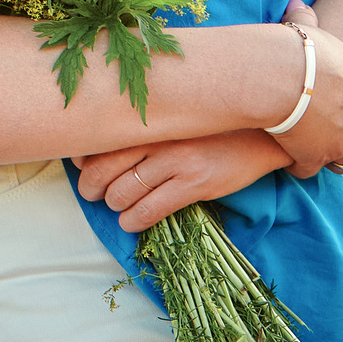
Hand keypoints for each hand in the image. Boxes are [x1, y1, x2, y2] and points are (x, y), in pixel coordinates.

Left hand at [72, 131, 292, 232]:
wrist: (260, 133)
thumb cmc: (212, 125)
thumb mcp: (175, 119)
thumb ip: (142, 129)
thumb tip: (100, 150)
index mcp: (148, 118)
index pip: (99, 141)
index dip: (82, 159)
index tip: (81, 167)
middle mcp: (157, 137)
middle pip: (102, 169)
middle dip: (90, 187)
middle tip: (92, 193)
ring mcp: (175, 161)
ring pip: (123, 191)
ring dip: (113, 204)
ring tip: (117, 207)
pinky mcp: (194, 184)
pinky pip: (150, 209)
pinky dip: (133, 220)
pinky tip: (131, 222)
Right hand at [273, 0, 342, 179]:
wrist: (279, 79)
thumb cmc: (296, 50)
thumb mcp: (306, 31)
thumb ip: (306, 20)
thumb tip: (295, 3)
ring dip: (335, 158)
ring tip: (317, 152)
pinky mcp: (316, 158)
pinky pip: (308, 169)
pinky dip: (299, 163)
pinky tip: (286, 155)